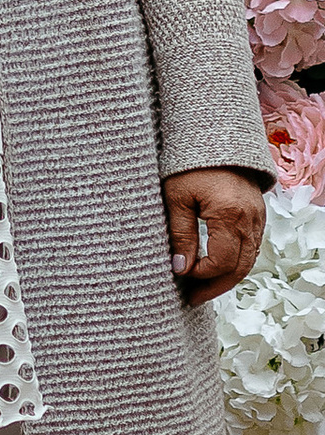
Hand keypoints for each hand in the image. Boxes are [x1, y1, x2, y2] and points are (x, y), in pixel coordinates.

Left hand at [165, 166, 266, 304]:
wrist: (215, 137)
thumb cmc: (190, 164)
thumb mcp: (176, 198)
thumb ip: (181, 235)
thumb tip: (181, 268)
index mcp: (229, 214)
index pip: (222, 262)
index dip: (201, 275)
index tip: (180, 275)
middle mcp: (250, 219)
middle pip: (239, 268)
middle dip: (215, 286)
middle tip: (192, 298)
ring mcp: (258, 217)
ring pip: (248, 260)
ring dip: (226, 277)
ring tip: (201, 288)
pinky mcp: (257, 215)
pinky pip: (251, 247)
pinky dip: (235, 262)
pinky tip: (216, 268)